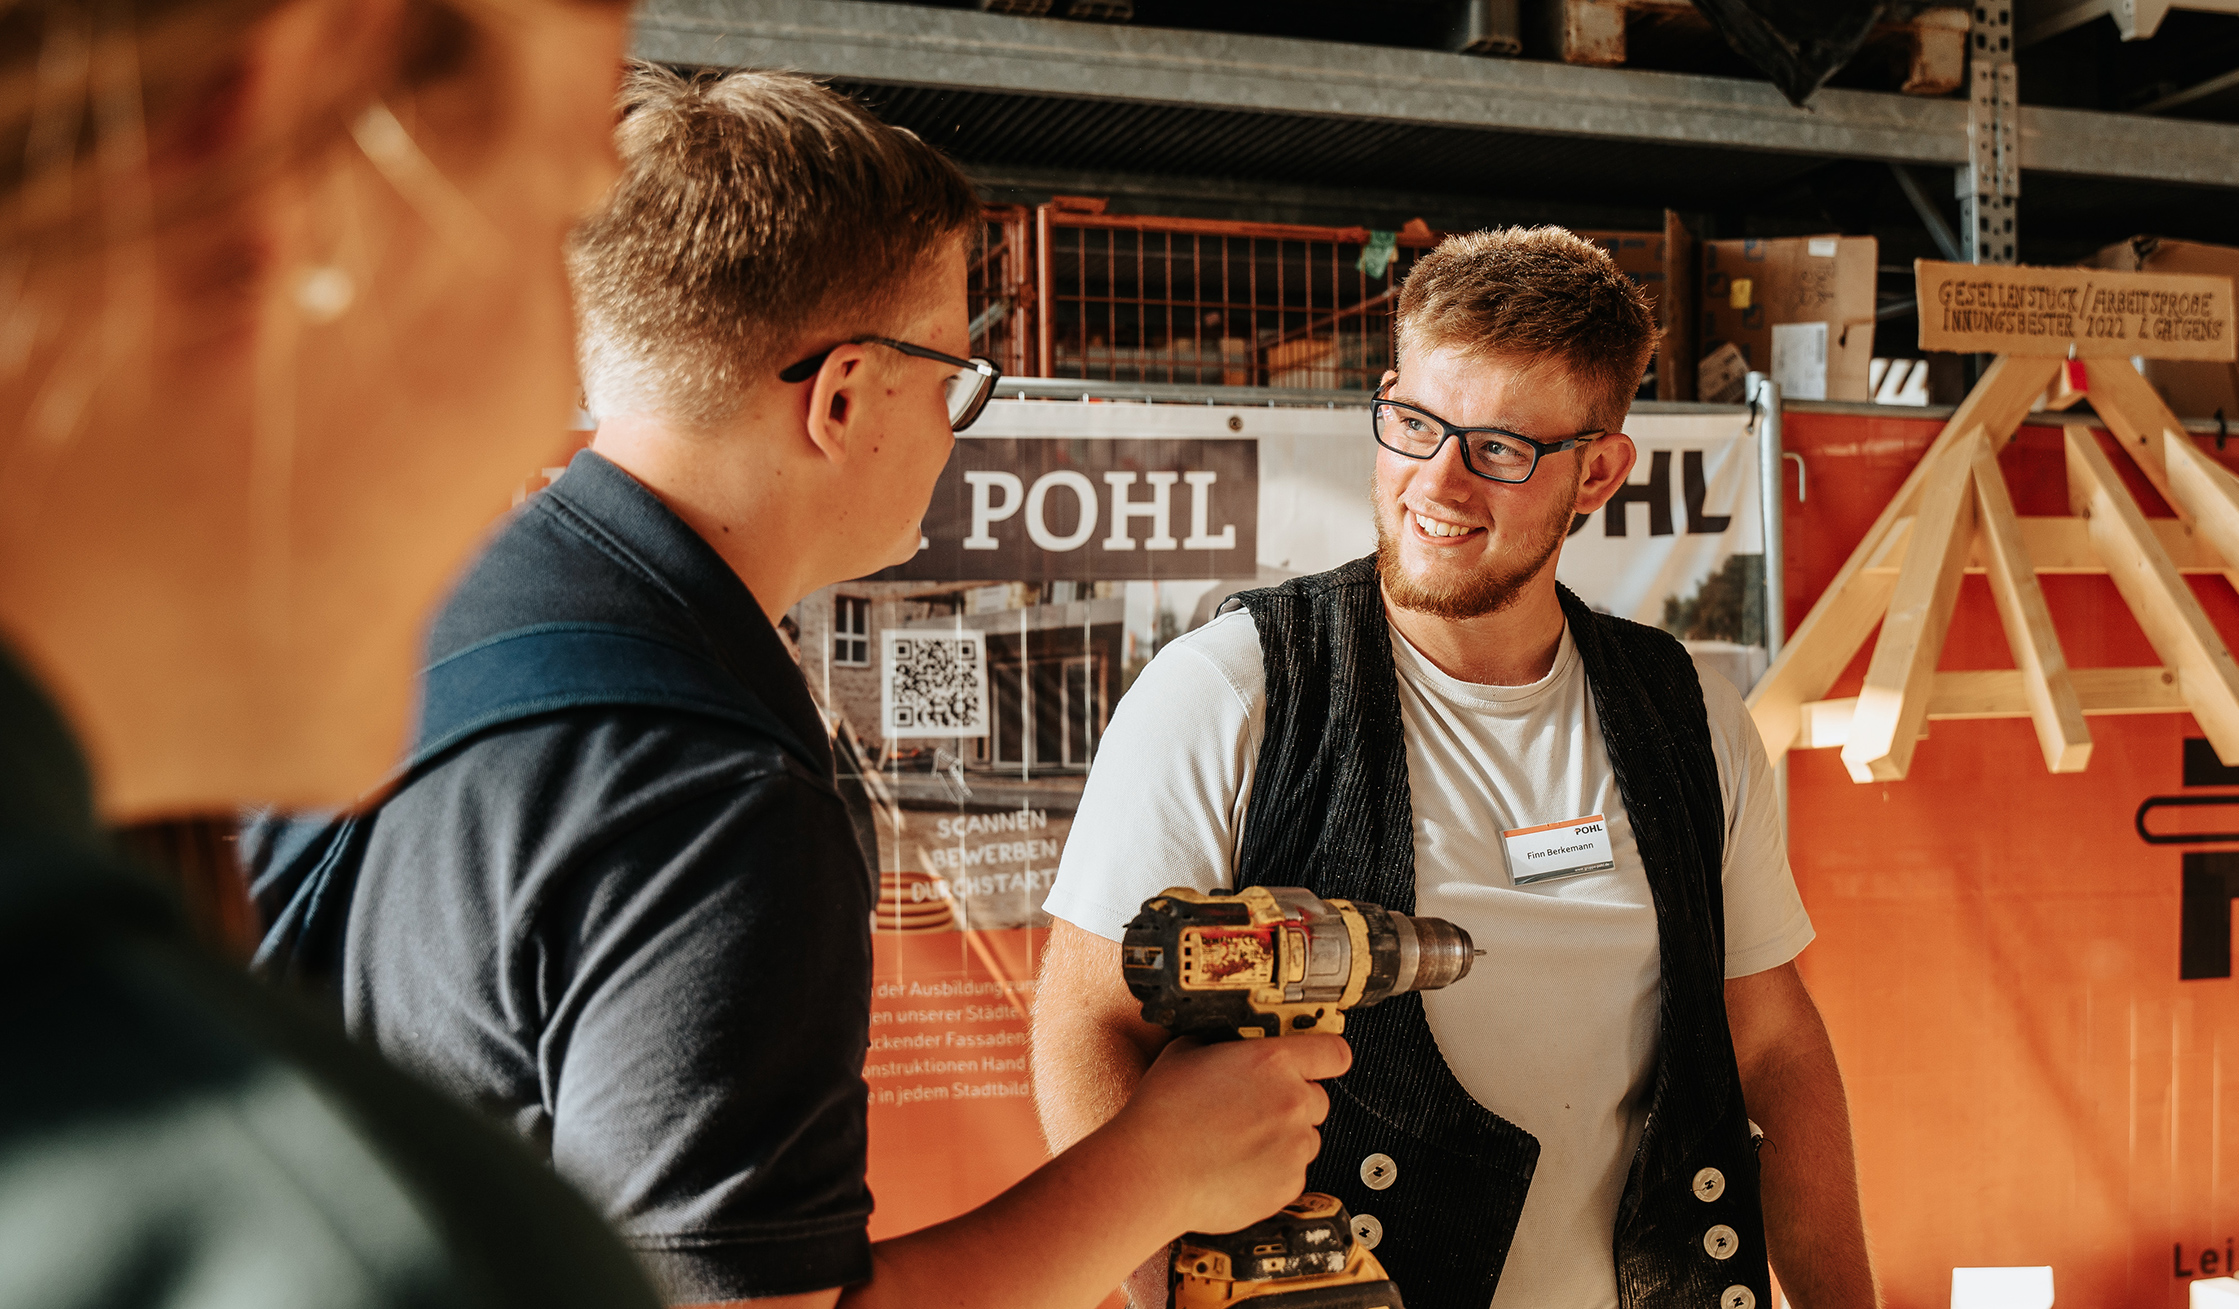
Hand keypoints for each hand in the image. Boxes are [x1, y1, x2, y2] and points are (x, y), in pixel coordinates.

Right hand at [1108, 1033, 1351, 1236]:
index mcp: (1274, 1061)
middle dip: (1292, 1103)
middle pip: (1318, 1099)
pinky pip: (1292, 1173)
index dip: (1325, 1058)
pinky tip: (1236, 1166)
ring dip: (1283, 1139)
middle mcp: (1293, 1101)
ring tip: (1238, 1142)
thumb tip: (1230, 1044)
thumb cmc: (1162, 1113)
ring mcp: (1294, 1146)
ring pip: (1305, 1138)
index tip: (1318, 1063)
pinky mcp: (1289, 1185)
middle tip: (1254, 1110)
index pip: (1334, 1052)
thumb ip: (1224, 1044)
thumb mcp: (1187, 1051)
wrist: (1150, 1172)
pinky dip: (1272, 1172)